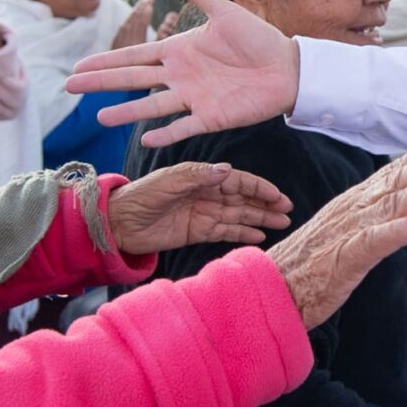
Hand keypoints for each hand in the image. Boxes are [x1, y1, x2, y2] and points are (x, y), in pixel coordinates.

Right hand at [66, 0, 299, 145]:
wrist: (287, 68)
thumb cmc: (258, 38)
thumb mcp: (224, 12)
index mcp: (178, 50)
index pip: (134, 56)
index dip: (107, 60)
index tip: (79, 65)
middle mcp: (179, 75)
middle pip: (132, 80)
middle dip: (101, 83)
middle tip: (70, 87)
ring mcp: (192, 97)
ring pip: (151, 106)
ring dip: (126, 112)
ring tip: (99, 118)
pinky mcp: (211, 117)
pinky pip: (183, 126)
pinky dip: (166, 133)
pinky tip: (146, 138)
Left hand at [106, 162, 294, 254]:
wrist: (118, 223)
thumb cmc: (139, 196)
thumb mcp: (167, 183)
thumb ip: (197, 177)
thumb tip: (227, 170)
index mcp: (200, 177)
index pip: (237, 181)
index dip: (259, 187)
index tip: (278, 196)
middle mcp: (205, 193)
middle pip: (243, 198)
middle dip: (266, 203)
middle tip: (288, 211)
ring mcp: (203, 213)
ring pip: (239, 215)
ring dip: (260, 218)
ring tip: (282, 224)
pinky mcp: (197, 231)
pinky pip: (226, 231)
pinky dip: (243, 233)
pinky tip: (260, 236)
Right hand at [268, 137, 406, 327]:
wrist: (268, 290)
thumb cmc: (308, 266)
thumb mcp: (347, 233)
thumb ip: (377, 217)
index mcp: (355, 202)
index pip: (394, 170)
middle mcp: (353, 209)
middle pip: (399, 181)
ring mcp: (347, 231)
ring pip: (393, 205)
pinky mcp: (343, 258)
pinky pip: (374, 242)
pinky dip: (399, 232)